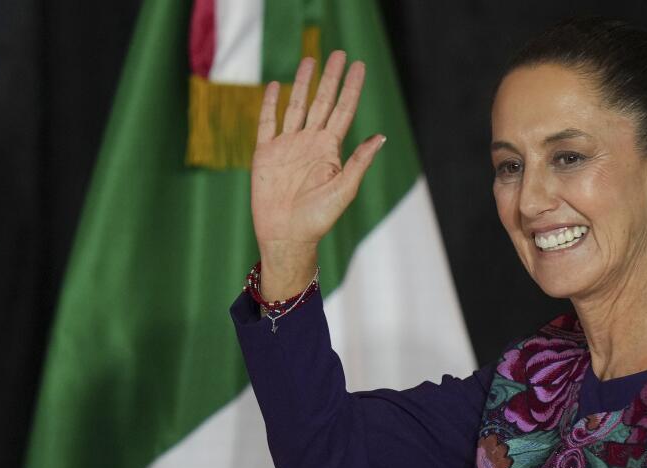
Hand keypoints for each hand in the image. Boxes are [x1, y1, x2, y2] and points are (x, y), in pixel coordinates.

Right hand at [251, 51, 386, 299]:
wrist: (286, 236)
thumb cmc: (319, 218)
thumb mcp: (344, 189)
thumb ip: (359, 162)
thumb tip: (381, 137)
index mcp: (330, 150)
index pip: (344, 110)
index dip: (352, 88)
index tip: (360, 66)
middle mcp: (310, 143)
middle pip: (322, 101)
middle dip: (331, 78)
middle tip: (339, 53)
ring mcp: (287, 146)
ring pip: (296, 106)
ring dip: (302, 83)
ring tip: (310, 60)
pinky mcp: (265, 153)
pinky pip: (267, 123)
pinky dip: (271, 104)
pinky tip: (277, 86)